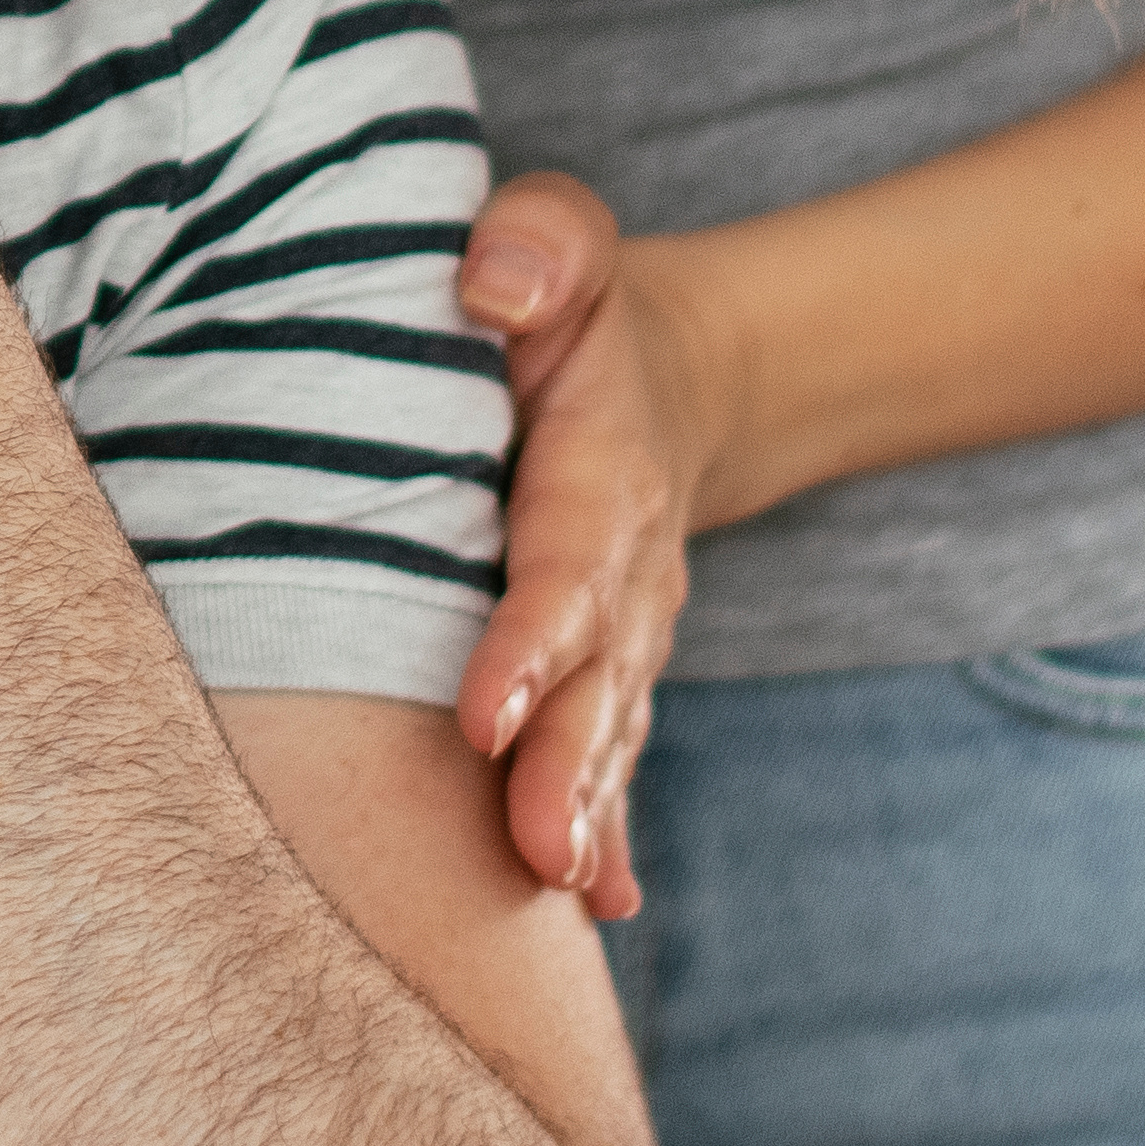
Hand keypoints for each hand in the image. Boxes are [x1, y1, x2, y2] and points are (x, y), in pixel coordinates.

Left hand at [445, 179, 713, 922]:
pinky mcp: (602, 671)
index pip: (564, 560)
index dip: (533, 638)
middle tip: (537, 850)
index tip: (487, 711)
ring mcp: (621, 630)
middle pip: (598, 676)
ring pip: (607, 730)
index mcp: (599, 468)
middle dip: (567, 764)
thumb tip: (492, 287)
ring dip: (583, 811)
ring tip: (560, 885)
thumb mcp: (564, 239)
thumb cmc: (565, 302)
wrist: (657, 373)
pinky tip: (600, 906)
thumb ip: (540, 243)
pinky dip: (607, 830)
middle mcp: (622, 565)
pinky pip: (607, 757)